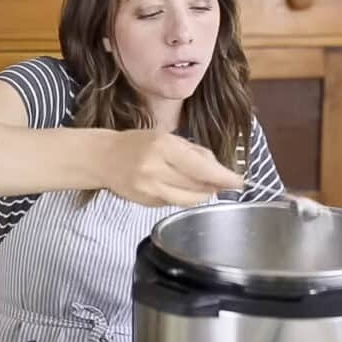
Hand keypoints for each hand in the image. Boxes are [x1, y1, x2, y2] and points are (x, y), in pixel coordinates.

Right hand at [101, 130, 243, 206]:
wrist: (103, 158)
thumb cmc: (137, 144)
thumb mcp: (166, 137)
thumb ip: (194, 153)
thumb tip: (220, 170)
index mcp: (163, 146)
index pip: (201, 167)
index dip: (223, 177)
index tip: (239, 181)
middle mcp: (155, 169)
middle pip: (198, 185)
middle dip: (214, 184)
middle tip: (223, 180)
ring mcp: (149, 189)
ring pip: (189, 199)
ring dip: (202, 193)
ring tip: (201, 183)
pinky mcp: (146, 203)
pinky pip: (175, 203)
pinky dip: (184, 196)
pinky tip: (177, 186)